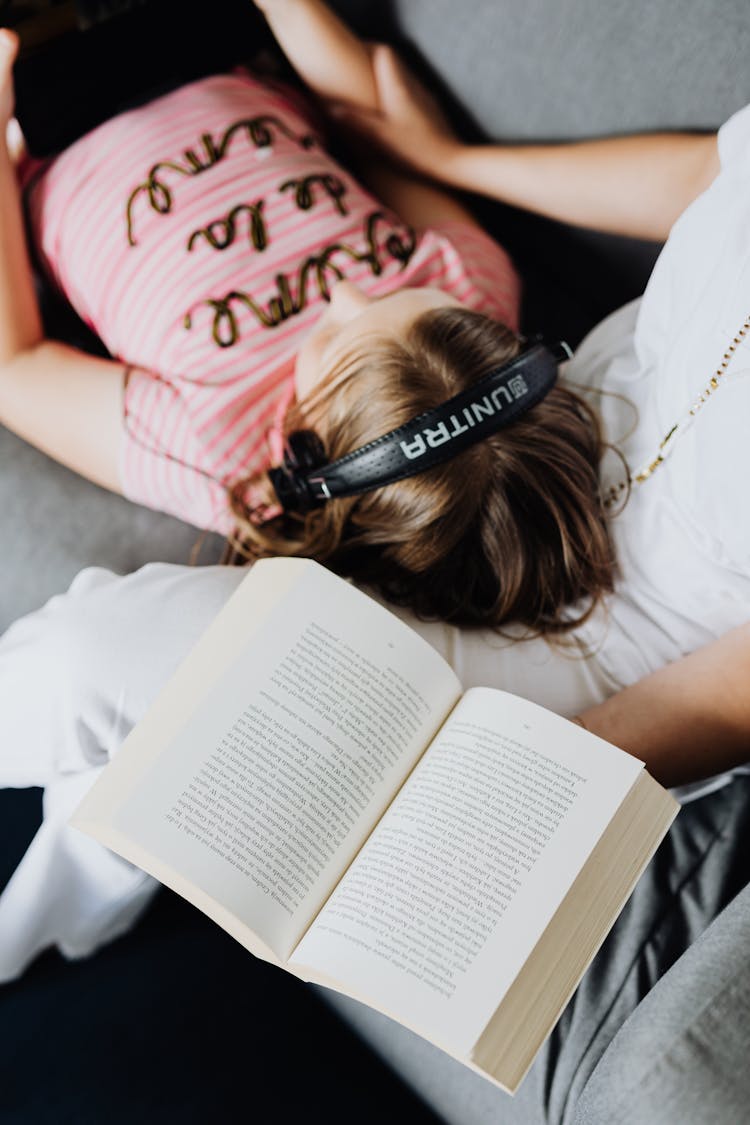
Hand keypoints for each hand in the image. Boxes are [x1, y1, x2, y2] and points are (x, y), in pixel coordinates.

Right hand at [329, 44, 459, 175]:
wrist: (451, 162)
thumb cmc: (416, 150)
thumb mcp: (381, 138)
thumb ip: (357, 122)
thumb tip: (332, 110)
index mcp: (398, 88)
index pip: (385, 52)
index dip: (368, 48)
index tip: (353, 54)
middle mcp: (413, 87)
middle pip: (394, 63)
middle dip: (374, 65)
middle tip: (356, 75)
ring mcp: (425, 98)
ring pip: (403, 79)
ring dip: (386, 82)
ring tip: (371, 96)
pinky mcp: (432, 112)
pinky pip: (411, 95)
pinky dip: (398, 97)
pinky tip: (392, 115)